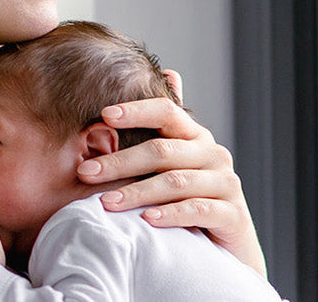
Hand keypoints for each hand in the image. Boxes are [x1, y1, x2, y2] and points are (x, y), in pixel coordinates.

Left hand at [76, 69, 267, 276]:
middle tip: (85, 173)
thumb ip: (160, 130)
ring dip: (137, 192)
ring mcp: (226, 184)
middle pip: (163, 151)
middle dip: (120, 161)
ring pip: (176, 182)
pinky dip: (170, 214)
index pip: (167, 112)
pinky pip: (197, 210)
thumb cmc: (189, 200)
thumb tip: (166, 73)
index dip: (137, 111)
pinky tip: (146, 220)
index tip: (103, 115)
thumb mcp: (172, 165)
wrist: (226, 244)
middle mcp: (213, 154)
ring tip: (106, 203)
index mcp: (195, 137)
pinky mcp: (232, 214)